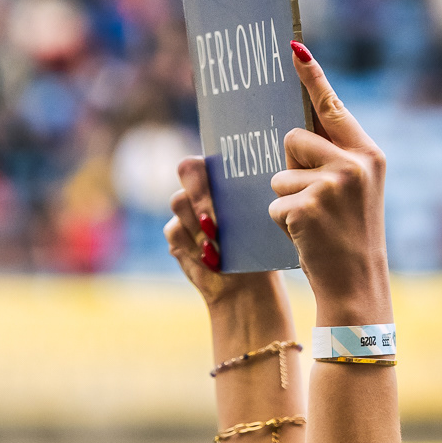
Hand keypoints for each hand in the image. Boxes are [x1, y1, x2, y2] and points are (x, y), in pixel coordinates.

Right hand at [166, 156, 294, 354]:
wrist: (247, 287)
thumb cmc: (260, 249)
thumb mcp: (262, 221)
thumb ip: (256, 199)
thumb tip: (267, 185)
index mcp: (224, 178)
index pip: (209, 154)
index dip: (210, 170)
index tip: (223, 197)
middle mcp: (201, 189)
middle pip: (186, 169)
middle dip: (200, 195)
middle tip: (214, 224)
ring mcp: (185, 212)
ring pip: (178, 201)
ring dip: (198, 224)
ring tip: (217, 247)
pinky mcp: (176, 236)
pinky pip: (174, 232)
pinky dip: (192, 248)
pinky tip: (210, 260)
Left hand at [269, 47, 390, 325]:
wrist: (357, 285)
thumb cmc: (349, 239)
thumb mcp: (354, 192)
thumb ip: (334, 159)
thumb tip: (294, 134)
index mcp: (368, 155)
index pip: (332, 108)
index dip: (312, 78)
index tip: (293, 49)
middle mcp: (353, 164)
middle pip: (293, 140)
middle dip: (292, 170)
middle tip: (314, 202)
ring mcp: (331, 185)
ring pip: (279, 175)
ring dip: (285, 201)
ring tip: (313, 224)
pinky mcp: (307, 206)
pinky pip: (274, 204)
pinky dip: (281, 224)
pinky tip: (305, 237)